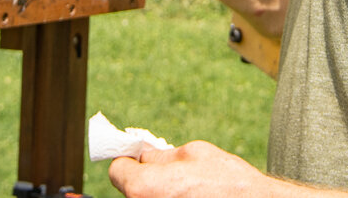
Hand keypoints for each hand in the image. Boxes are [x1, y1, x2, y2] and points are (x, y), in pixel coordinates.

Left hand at [109, 141, 278, 197]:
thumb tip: (144, 153)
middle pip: (131, 190)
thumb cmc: (230, 184)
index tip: (140, 159)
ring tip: (189, 192)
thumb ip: (161, 154)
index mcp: (146, 187)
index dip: (130, 161)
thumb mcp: (195, 154)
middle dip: (146, 179)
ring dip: (159, 193)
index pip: (118, 171)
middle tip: (173, 176)